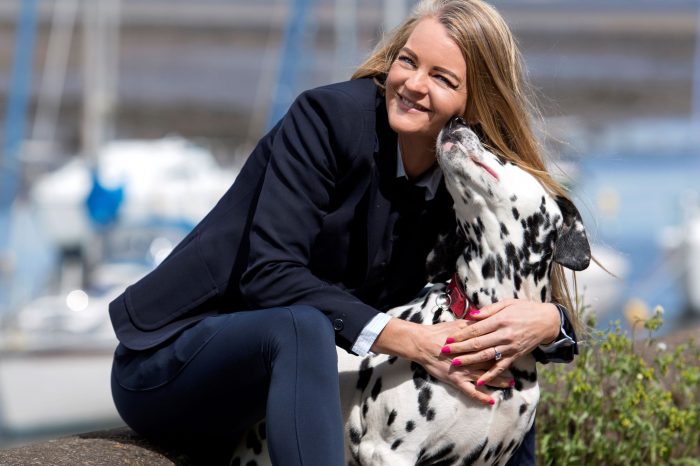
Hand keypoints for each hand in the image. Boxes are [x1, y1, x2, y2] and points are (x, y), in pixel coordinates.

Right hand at [372, 318, 512, 404]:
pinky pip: (471, 391)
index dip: (504, 348)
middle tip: (518, 366)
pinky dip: (481, 396)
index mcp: (472, 343)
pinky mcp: (456, 381)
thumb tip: (485, 318)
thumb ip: (473, 324)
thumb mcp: (458, 324)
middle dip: (505, 365)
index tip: (515, 347)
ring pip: (485, 377)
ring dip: (499, 381)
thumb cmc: (438, 333)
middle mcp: (471, 358)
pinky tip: (491, 401)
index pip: (492, 346)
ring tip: (511, 383)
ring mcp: (464, 371)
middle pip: (492, 362)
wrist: (422, 344)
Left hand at [441, 300, 559, 385]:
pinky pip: (500, 367)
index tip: (449, 337)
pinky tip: (479, 382)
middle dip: (459, 348)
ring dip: (469, 361)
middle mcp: (504, 335)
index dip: (461, 334)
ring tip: (455, 363)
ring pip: (486, 356)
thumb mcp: (508, 303)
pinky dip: (490, 376)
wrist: (547, 321)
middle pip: (478, 343)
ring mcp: (510, 347)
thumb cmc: (525, 309)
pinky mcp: (515, 356)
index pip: (476, 329)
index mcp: (500, 321)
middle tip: (445, 351)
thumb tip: (472, 315)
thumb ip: (489, 310)